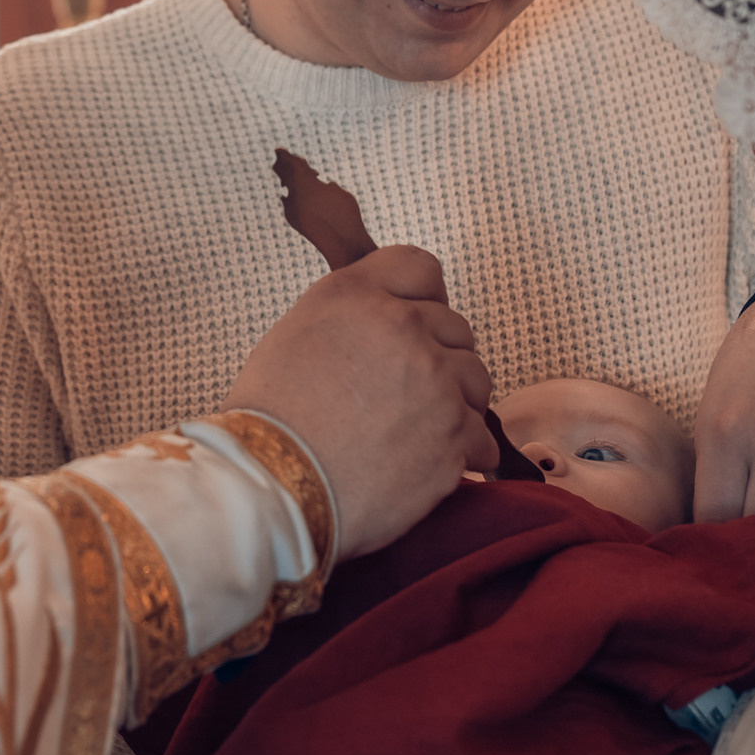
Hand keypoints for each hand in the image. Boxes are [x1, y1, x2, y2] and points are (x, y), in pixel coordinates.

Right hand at [223, 245, 497, 559]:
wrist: (273, 486)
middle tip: (408, 393)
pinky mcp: (454, 434)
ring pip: (476, 379)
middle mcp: (402, 326)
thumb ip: (351, 315)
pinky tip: (431, 463)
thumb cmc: (271, 422)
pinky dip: (464, 453)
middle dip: (438, 357)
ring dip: (456, 403)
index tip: (416, 326)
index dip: (422, 298)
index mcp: (358, 295)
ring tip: (419, 431)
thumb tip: (381, 323)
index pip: (421, 268)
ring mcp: (435, 380)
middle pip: (455, 327)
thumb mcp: (296, 335)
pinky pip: (482, 436)